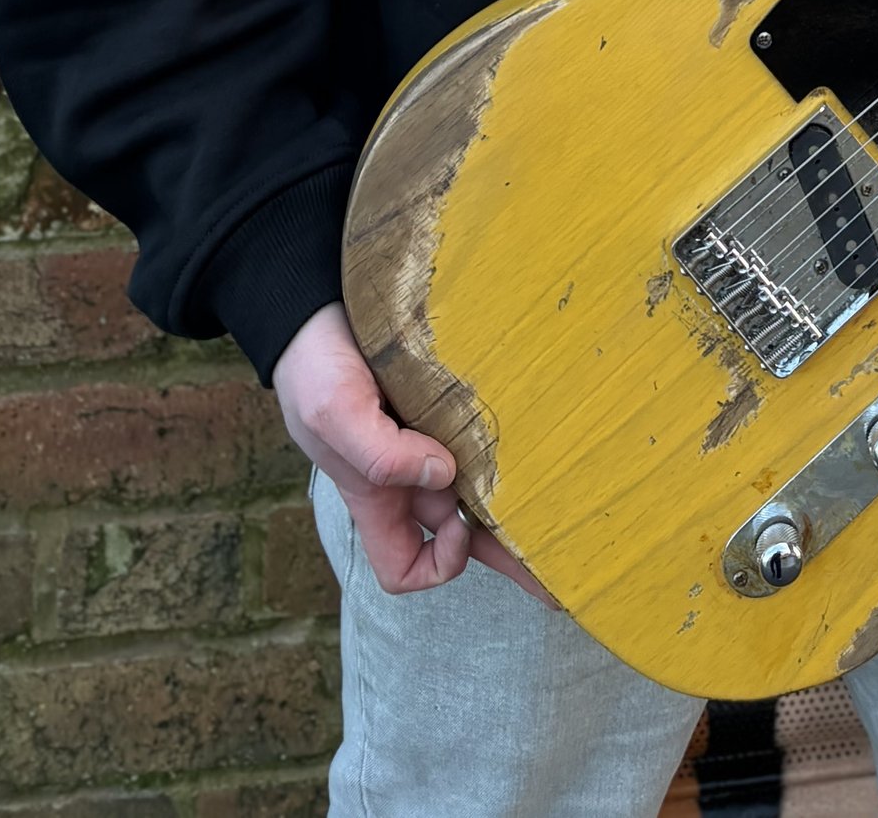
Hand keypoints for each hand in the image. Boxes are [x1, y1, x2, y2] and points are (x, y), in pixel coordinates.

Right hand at [273, 303, 547, 602]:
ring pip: (480, 478)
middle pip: (462, 526)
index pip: (405, 566)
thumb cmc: (314, 370)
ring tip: (563, 478)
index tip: (458, 520)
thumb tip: (444, 475)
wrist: (317, 311)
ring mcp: (429, 436)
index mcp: (376, 496)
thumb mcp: (334, 415)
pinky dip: (504, 430)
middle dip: (507, 538)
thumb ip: (380, 454)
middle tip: (563, 532)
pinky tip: (535, 417)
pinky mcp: (446, 399)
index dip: (438, 563)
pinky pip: (480, 428)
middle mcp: (407, 474)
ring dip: (514, 482)